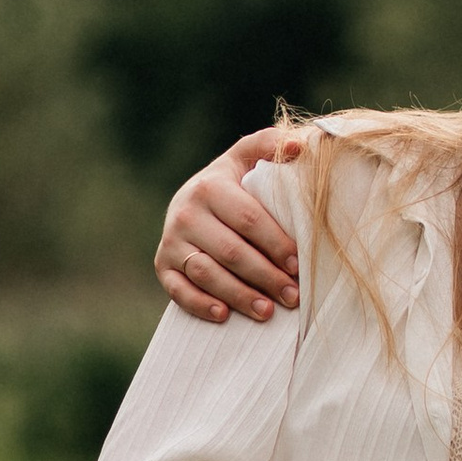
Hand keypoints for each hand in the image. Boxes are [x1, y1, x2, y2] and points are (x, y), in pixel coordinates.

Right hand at [156, 131, 303, 323]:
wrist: (192, 200)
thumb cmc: (234, 183)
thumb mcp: (247, 157)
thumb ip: (270, 145)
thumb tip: (299, 146)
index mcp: (210, 187)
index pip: (248, 220)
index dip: (276, 244)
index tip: (299, 265)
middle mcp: (185, 214)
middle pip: (230, 252)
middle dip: (265, 276)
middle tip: (293, 296)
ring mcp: (171, 242)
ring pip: (206, 274)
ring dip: (238, 295)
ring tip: (267, 312)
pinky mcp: (162, 265)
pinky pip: (177, 291)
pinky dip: (199, 305)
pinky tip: (224, 315)